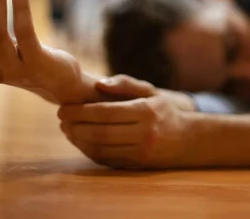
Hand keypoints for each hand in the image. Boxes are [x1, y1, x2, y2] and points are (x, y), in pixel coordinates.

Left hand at [58, 75, 190, 168]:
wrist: (188, 140)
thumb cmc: (164, 110)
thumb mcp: (150, 91)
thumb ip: (124, 84)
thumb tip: (98, 84)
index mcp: (146, 111)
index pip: (106, 112)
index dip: (81, 111)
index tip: (63, 108)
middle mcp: (145, 133)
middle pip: (100, 132)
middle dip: (75, 126)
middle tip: (61, 120)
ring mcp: (141, 152)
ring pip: (101, 149)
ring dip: (79, 140)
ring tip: (67, 130)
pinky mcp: (137, 165)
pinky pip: (106, 160)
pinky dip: (89, 151)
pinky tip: (81, 141)